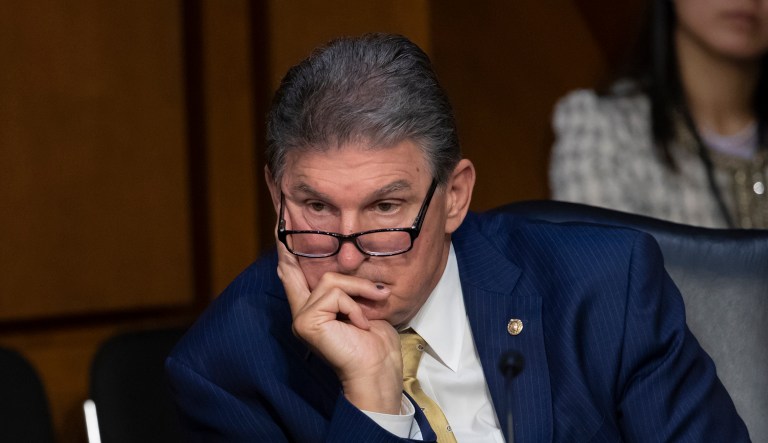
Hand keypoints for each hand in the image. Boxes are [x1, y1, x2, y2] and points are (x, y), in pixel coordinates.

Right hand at [276, 243, 403, 413]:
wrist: (377, 370)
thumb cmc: (375, 345)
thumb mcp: (363, 307)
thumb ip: (348, 290)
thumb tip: (349, 265)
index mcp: (312, 312)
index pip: (292, 277)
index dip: (285, 255)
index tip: (279, 234)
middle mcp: (302, 314)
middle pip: (319, 275)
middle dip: (345, 279)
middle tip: (363, 283)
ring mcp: (302, 318)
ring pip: (331, 281)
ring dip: (359, 292)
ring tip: (373, 311)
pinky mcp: (307, 322)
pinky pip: (335, 295)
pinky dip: (355, 306)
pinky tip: (361, 325)